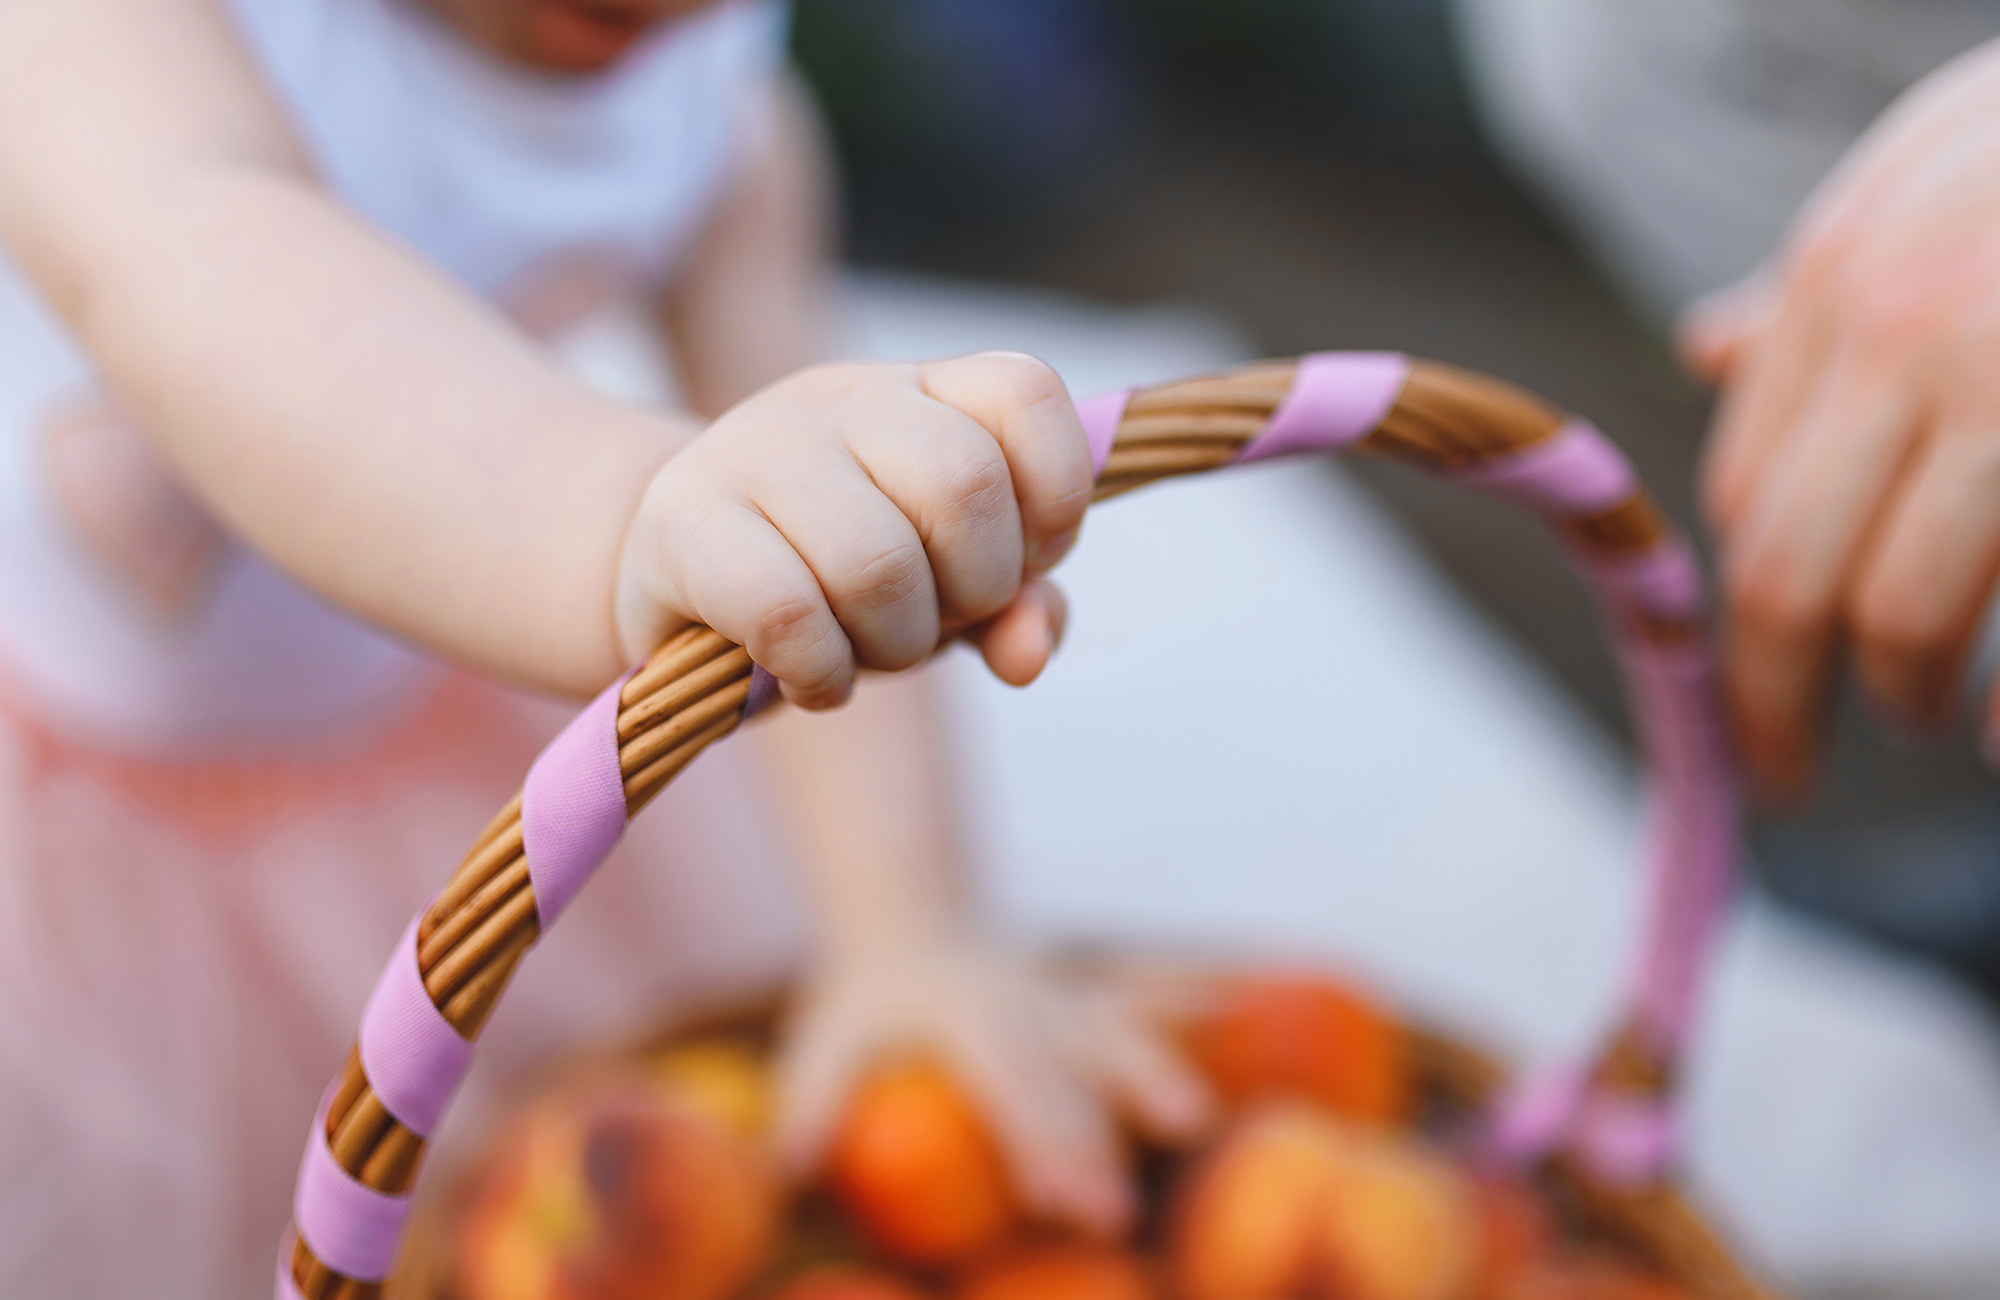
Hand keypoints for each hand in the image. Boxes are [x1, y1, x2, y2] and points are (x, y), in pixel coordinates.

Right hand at [614, 354, 1089, 709]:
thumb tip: (1027, 653)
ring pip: (878, 562)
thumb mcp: (946, 589)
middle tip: (933, 621)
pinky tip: (813, 679)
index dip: (1054, 496)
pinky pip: (787, 613)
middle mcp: (838, 399)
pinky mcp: (681, 525)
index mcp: (917, 390)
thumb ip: (1016, 606)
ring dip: (896, 645)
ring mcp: (751, 449)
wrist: (675, 589)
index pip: (1026, 392)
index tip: (1024, 559)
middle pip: (964, 485)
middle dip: (975, 590)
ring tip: (865, 652)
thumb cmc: (834, 580)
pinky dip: (823, 672)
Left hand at [773, 928, 1212, 1233]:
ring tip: (1191, 1126)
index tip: (1055, 1200)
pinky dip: (1197, 1004)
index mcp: (961, 1011)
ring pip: (1120, 1030)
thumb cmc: (864, 1008)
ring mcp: (1067, 997)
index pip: (1005, 1082)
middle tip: (1111, 1216)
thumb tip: (789, 1171)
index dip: (1033, 1140)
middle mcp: (1025, 1000)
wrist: (911, 925)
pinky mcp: (1093, 1004)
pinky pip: (1150, 1005)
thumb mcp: (821, 1042)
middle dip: (1093, 1143)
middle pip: (1067, 1074)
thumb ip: (811, 1102)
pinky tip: (1241, 1007)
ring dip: (1156, 1075)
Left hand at [1683, 36, 1999, 795]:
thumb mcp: (1933, 176)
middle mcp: (1912, 337)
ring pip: (1905, 618)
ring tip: (1936, 728)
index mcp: (1848, 277)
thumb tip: (1709, 347)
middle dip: (1778, 704)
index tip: (1756, 671)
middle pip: (1789, 577)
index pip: (1746, 494)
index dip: (1744, 607)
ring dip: (1912, 702)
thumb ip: (1829, 284)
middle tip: (1789, 769)